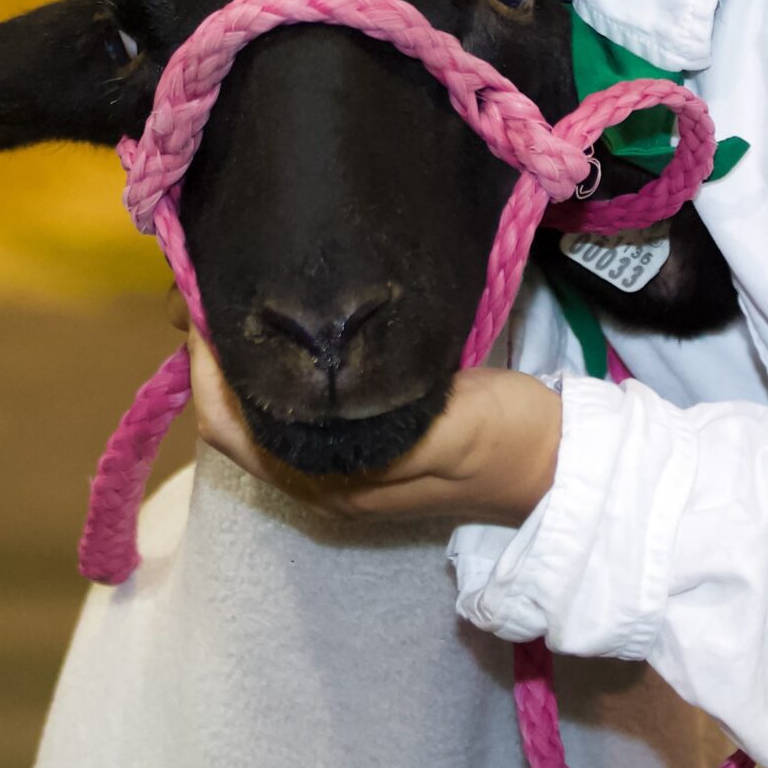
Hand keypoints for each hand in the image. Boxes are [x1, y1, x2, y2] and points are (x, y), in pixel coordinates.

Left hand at [177, 305, 561, 525]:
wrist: (564, 465)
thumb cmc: (508, 444)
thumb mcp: (447, 429)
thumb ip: (375, 420)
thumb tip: (303, 391)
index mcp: (327, 483)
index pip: (228, 427)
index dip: (204, 368)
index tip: (203, 302)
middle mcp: (319, 477)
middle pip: (233, 416)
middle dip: (212, 356)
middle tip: (207, 284)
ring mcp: (341, 459)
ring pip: (259, 408)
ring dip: (241, 357)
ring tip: (240, 292)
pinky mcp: (364, 435)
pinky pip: (293, 401)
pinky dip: (275, 363)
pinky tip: (290, 323)